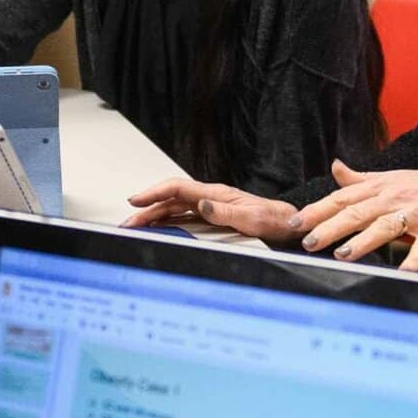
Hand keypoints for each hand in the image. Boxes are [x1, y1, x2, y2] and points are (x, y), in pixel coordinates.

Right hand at [123, 178, 302, 241]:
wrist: (289, 226)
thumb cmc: (275, 221)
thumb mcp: (253, 219)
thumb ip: (227, 212)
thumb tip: (202, 205)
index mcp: (216, 194)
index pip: (178, 188)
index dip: (154, 193)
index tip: (136, 200)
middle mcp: (210, 199)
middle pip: (170, 199)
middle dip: (146, 208)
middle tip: (128, 221)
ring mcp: (210, 208)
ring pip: (174, 208)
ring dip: (153, 216)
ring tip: (135, 225)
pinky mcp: (212, 219)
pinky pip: (182, 217)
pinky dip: (166, 222)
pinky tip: (157, 228)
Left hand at [293, 164, 417, 269]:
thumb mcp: (392, 179)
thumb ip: (361, 179)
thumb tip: (335, 168)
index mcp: (380, 187)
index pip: (342, 198)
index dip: (318, 210)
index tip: (295, 223)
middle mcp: (394, 198)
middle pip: (357, 212)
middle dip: (331, 227)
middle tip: (309, 242)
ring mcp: (417, 213)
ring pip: (385, 226)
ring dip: (363, 241)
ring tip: (342, 255)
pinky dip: (414, 260)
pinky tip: (402, 272)